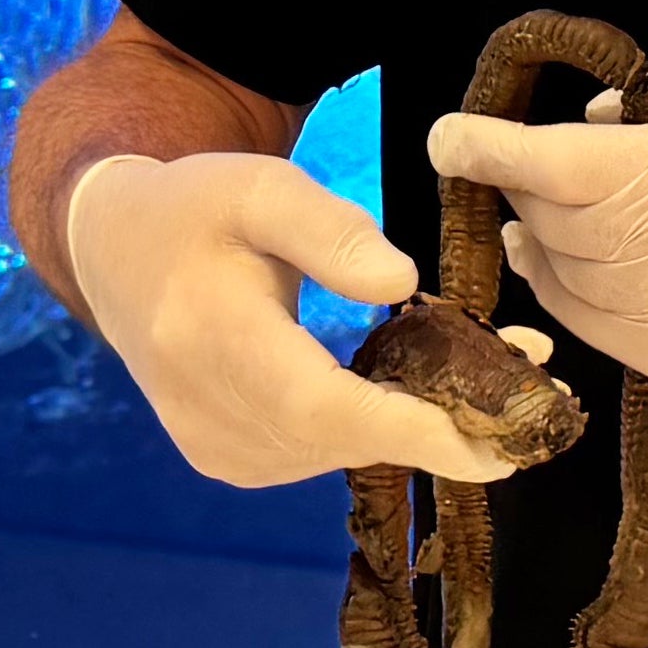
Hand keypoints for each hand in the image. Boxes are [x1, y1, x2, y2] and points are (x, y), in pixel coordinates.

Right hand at [65, 152, 520, 488]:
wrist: (114, 252)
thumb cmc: (196, 208)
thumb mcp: (260, 186)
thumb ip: (331, 230)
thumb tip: (404, 282)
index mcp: (210, 339)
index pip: (322, 409)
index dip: (410, 432)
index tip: (494, 440)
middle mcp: (207, 413)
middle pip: (344, 440)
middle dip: (445, 423)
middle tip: (533, 388)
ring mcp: (215, 449)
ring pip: (340, 454)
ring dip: (417, 428)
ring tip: (489, 376)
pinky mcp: (226, 461)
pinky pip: (319, 455)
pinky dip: (373, 430)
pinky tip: (414, 390)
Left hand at [417, 46, 647, 396]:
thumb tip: (593, 121)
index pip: (555, 164)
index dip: (488, 149)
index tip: (446, 137)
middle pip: (552, 221)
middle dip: (522, 185)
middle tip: (517, 160)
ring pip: (563, 281)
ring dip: (541, 240)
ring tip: (535, 212)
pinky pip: (597, 330)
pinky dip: (571, 292)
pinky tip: (577, 261)